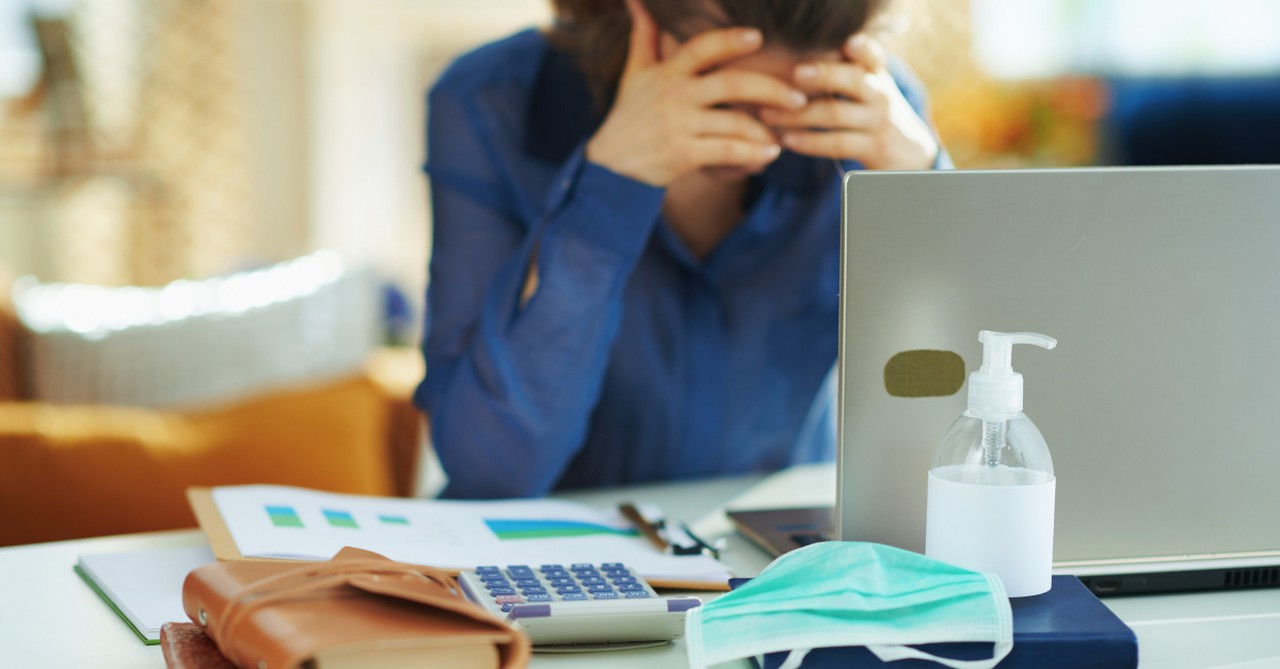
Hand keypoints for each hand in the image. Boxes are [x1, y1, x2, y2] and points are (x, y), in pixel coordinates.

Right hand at [585, 0, 806, 185]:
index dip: (730, 40)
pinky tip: (769, 154)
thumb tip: (639, 2)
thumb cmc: (629, 115)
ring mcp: (679, 125)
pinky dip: (752, 154)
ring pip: (734, 124)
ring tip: (784, 133)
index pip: (702, 48)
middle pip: (731, 84)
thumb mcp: (635, 72)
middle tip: (799, 98)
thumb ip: (644, 37)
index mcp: (668, 73)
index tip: (759, 36)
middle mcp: (675, 96)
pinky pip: (727, 152)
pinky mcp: (682, 154)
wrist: (610, 164)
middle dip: (771, 89)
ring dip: (765, 130)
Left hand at [760, 35, 938, 170]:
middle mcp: (880, 94)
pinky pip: (837, 143)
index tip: (848, 43)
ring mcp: (878, 121)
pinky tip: (787, 140)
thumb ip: (844, 70)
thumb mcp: (870, 87)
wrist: (910, 153)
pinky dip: (809, 141)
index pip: (871, 55)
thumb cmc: (874, 113)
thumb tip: (796, 58)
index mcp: (875, 74)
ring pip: (836, 113)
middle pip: (853, 79)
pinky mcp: (873, 148)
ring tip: (768, 114)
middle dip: (824, 74)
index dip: (862, 48)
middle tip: (795, 72)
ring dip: (798, 115)